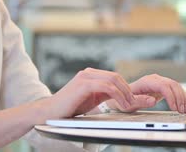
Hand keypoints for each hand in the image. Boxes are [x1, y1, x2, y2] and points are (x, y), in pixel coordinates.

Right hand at [42, 68, 156, 118]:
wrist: (50, 112)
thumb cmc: (70, 107)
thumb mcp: (92, 99)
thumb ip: (104, 95)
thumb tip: (122, 97)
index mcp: (91, 76)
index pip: (114, 77)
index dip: (126, 88)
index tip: (134, 99)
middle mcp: (88, 73)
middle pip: (116, 76)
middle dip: (128, 90)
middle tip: (135, 102)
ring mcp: (85, 77)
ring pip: (113, 80)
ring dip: (125, 93)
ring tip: (129, 105)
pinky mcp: (83, 84)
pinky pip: (107, 86)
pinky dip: (117, 95)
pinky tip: (121, 105)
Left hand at [106, 74, 185, 113]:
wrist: (122, 96)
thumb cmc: (125, 100)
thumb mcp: (129, 103)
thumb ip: (140, 101)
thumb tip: (153, 100)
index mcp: (146, 82)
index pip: (163, 86)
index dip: (171, 97)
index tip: (174, 108)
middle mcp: (154, 79)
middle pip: (172, 84)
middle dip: (179, 98)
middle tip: (181, 111)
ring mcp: (159, 81)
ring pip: (175, 86)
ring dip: (182, 98)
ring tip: (183, 110)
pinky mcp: (162, 86)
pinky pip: (175, 89)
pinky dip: (180, 97)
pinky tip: (182, 106)